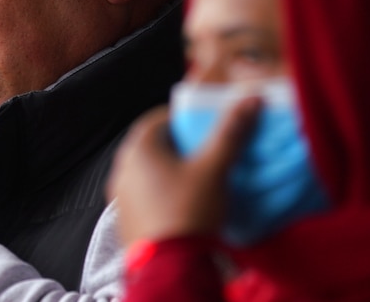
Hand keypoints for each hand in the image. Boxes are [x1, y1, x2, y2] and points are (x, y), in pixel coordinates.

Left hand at [108, 97, 260, 245]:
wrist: (170, 268)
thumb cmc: (188, 210)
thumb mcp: (214, 169)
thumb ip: (230, 133)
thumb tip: (250, 100)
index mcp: (137, 148)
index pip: (159, 118)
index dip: (186, 119)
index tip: (209, 126)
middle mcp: (121, 167)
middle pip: (154, 145)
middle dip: (182, 146)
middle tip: (209, 152)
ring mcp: (119, 195)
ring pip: (149, 172)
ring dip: (172, 171)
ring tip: (201, 180)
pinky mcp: (125, 219)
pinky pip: (146, 195)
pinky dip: (164, 193)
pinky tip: (186, 204)